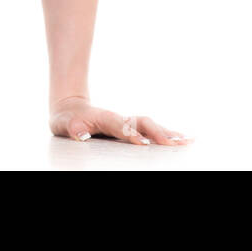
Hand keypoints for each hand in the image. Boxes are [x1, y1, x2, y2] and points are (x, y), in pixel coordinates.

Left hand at [49, 96, 191, 145]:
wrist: (71, 107)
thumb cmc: (68, 119)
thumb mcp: (64, 123)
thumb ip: (73, 128)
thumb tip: (80, 134)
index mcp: (104, 118)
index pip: (120, 125)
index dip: (131, 133)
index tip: (143, 143)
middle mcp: (120, 119)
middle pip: (142, 123)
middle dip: (158, 132)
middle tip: (174, 143)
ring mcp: (127, 123)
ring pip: (151, 126)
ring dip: (168, 133)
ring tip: (187, 141)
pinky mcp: (131, 128)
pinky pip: (152, 131)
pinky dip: (168, 135)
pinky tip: (183, 140)